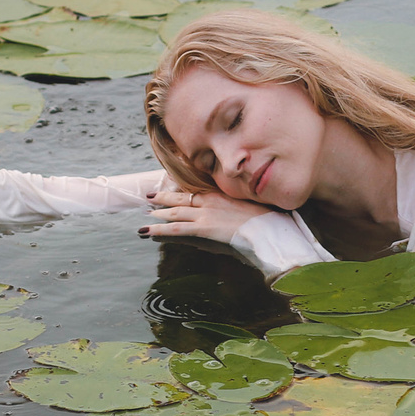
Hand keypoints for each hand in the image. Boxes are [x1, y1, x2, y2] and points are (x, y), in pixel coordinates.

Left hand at [141, 187, 277, 247]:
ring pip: (175, 212)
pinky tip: (147, 231)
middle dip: (164, 197)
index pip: (194, 190)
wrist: (268, 227)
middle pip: (181, 198)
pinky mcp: (204, 228)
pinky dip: (159, 229)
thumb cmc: (263, 219)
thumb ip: (234, 206)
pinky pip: (177, 228)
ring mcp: (205, 214)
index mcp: (219, 194)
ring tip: (146, 212)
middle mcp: (209, 201)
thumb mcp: (248, 206)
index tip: (168, 184)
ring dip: (158, 212)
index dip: (179, 188)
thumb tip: (227, 211)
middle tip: (150, 196)